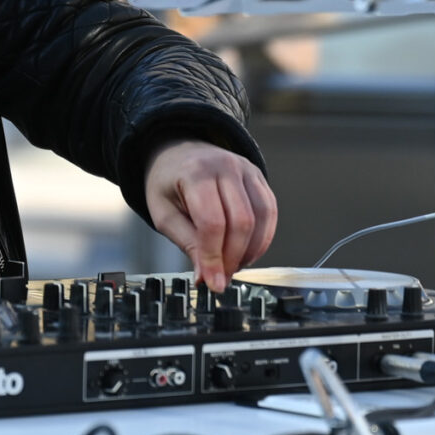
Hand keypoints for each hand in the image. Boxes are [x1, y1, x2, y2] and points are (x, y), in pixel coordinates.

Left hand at [143, 141, 276, 292]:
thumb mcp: (165, 214)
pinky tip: (248, 251)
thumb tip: (207, 277)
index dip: (215, 257)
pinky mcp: (258, 177)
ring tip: (234, 264)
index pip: (212, 222)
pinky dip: (263, 237)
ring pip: (262, 217)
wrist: (179, 152)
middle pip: (242, 221)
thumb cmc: (168, 182)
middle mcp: (225, 167)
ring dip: (252, 250)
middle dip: (234, 257)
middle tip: (222, 276)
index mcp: (194, 174)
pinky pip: (270, 211)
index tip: (214, 282)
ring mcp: (246, 169)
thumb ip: (188, 244)